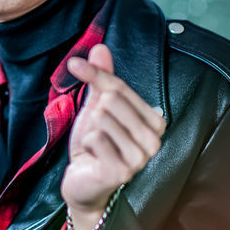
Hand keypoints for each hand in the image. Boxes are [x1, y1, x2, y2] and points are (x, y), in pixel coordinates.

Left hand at [61, 44, 164, 229]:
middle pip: (111, 100)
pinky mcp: (122, 171)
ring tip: (96, 146)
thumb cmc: (95, 145)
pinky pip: (95, 137)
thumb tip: (100, 47)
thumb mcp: (96, 107)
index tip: (74, 64)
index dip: (95, 75)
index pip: (119, 86)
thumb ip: (102, 79)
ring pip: (102, 117)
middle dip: (93, 113)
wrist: (83, 182)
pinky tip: (93, 157)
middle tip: (96, 133)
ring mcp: (140, 158)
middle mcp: (154, 140)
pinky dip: (87, 144)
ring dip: (90, 130)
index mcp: (155, 122)